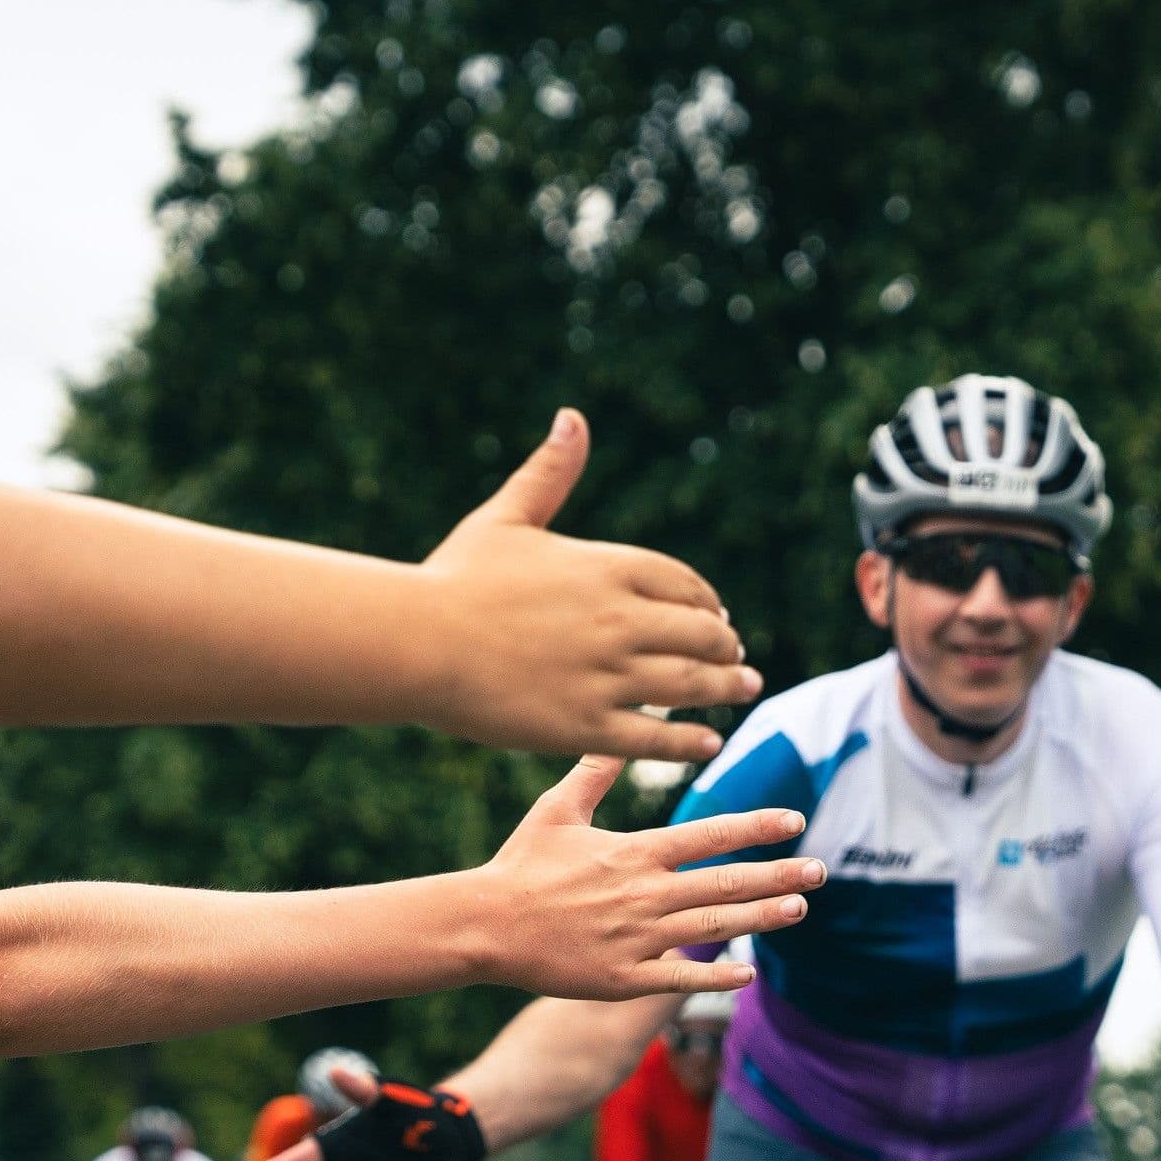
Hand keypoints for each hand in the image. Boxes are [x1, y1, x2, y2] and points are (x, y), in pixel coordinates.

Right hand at [417, 411, 762, 763]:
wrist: (417, 641)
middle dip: (725, 647)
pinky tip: (708, 742)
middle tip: (736, 659)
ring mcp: (605, 675)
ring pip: (689, 684)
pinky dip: (690, 741)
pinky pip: (656, 738)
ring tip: (742, 690)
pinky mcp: (585, 724)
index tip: (716, 615)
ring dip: (725, 689)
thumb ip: (550, 473)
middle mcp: (618, 620)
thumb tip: (572, 418)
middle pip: (699, 634)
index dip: (707, 602)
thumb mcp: (507, 517)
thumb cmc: (455, 578)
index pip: (684, 585)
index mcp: (607, 568)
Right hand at [467, 757, 819, 998]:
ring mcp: (635, 938)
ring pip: (713, 925)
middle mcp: (643, 894)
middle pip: (725, 882)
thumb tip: (619, 730)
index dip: (755, 826)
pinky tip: (747, 973)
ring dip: (761, 917)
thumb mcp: (557, 809)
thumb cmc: (520, 864)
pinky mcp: (621, 978)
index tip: (794, 820)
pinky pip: (677, 975)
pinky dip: (714, 975)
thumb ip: (595, 772)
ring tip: (799, 908)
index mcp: (633, 853)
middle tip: (820, 870)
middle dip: (778, 875)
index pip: (708, 834)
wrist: (485, 925)